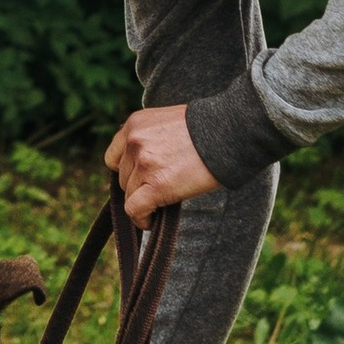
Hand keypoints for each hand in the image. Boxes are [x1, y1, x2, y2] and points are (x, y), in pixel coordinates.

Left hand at [103, 102, 218, 224]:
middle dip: (139, 185)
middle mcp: (134, 141)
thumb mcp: (167, 123)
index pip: (113, 157)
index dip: (127, 172)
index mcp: (135, 124)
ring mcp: (144, 163)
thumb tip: (140, 167)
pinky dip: (142, 219)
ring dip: (144, 201)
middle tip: (162, 188)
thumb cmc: (206, 128)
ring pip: (130, 195)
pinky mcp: (156, 184)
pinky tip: (152, 221)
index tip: (141, 180)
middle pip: (123, 178)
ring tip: (164, 202)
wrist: (230, 131)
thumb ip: (149, 139)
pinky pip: (135, 209)